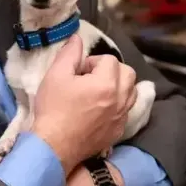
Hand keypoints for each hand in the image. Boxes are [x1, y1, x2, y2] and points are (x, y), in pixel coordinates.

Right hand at [33, 34, 137, 173]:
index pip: (109, 60)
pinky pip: (126, 111)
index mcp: (107, 83)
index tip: (78, 72)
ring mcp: (121, 117)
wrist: (54, 147)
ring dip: (119, 86)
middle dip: (111, 70)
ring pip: (132, 92)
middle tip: (91, 78)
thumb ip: (69, 54)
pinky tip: (100, 109)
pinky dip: (118, 105)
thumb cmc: (53, 109)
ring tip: (99, 92)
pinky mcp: (118, 131)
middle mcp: (120, 99)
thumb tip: (77, 38)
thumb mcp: (55, 76)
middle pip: (128, 73)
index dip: (92, 62)